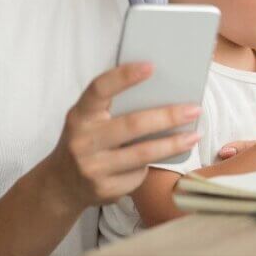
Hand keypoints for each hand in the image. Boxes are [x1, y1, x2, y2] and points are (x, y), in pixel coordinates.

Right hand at [44, 62, 201, 210]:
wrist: (61, 185)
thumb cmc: (86, 142)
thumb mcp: (89, 120)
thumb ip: (113, 108)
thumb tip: (162, 94)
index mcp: (80, 115)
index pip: (100, 89)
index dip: (124, 76)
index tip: (151, 67)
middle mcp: (83, 140)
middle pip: (132, 125)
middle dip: (168, 116)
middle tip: (194, 109)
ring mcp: (93, 167)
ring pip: (143, 154)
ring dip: (173, 144)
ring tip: (194, 136)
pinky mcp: (104, 189)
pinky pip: (138, 175)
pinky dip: (151, 167)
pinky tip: (158, 161)